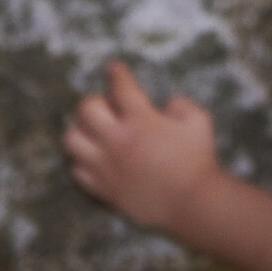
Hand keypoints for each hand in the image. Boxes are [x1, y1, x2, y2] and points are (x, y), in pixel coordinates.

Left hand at [63, 62, 219, 229]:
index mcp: (141, 121)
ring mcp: (105, 166)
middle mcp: (117, 141)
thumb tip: (166, 105)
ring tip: (96, 132)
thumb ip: (181, 105)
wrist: (191, 202)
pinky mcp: (102, 188)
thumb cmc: (198, 159)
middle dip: (96, 102)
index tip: (114, 68)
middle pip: (86, 109)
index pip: (120, 87)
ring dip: (82, 130)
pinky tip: (96, 157)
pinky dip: (82, 160)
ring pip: (72, 139)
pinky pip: (76, 170)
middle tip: (108, 107)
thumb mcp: (199, 121)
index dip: (117, 73)